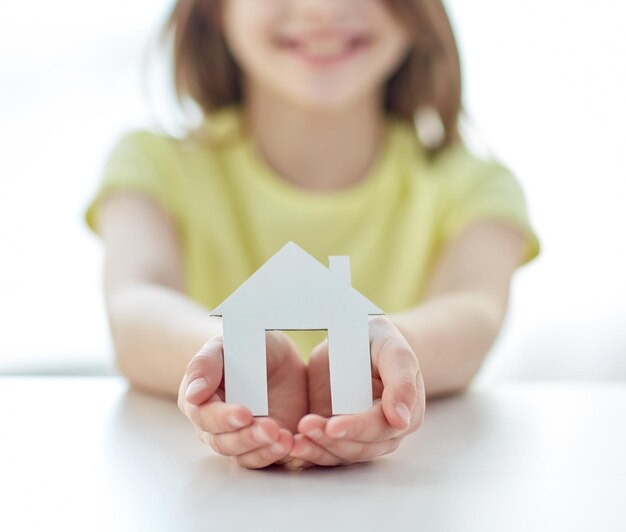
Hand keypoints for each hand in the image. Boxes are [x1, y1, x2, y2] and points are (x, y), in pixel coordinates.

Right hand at [178, 331, 307, 468]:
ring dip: (264, 450)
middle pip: (224, 442)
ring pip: (245, 456)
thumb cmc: (244, 345)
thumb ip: (205, 364)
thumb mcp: (225, 344)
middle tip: (270, 428)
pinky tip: (293, 444)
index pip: (205, 417)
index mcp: (200, 402)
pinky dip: (280, 455)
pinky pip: (268, 459)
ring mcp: (240, 438)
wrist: (276, 355)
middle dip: (248, 438)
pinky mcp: (265, 445)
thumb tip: (193, 395)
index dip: (223, 418)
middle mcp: (215, 427)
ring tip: (285, 439)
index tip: (244, 413)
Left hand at [289, 316, 424, 466]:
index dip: (356, 428)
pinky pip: (324, 451)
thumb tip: (401, 420)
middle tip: (304, 428)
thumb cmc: (381, 342)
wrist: (358, 337)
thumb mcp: (395, 352)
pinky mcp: (337, 435)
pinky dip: (308, 451)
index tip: (332, 426)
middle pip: (358, 448)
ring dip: (316, 451)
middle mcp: (385, 433)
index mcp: (406, 414)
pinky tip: (292, 446)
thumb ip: (401, 382)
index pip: (380, 428)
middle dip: (330, 442)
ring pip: (340, 455)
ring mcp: (360, 436)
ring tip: (293, 442)